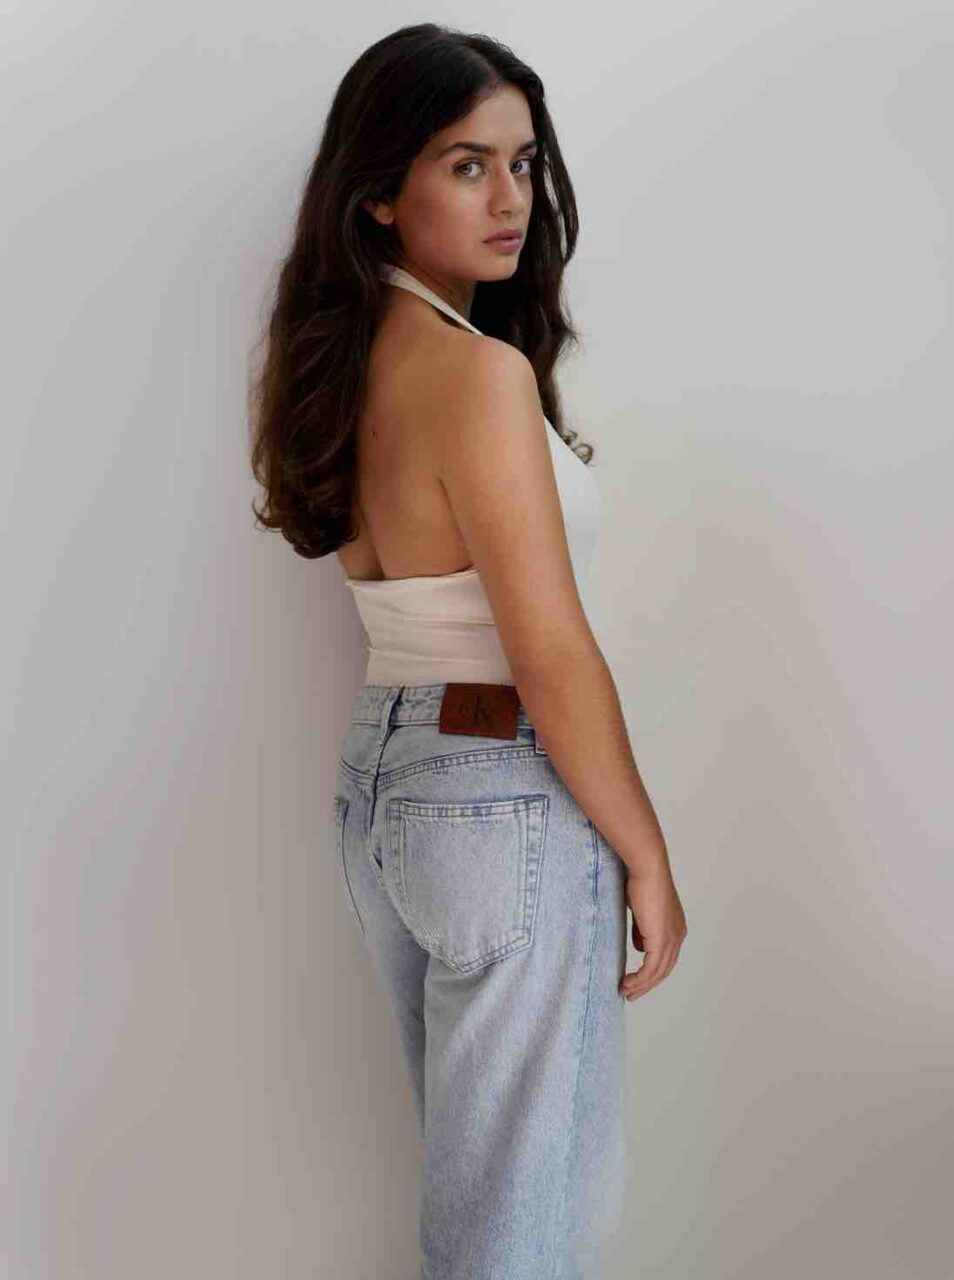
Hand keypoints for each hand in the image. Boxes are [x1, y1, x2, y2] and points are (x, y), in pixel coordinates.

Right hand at [619, 865, 686, 1000]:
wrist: (647, 868)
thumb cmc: (641, 881)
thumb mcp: (641, 910)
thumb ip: (641, 930)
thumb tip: (638, 946)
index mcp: (676, 928)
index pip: (666, 958)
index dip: (651, 972)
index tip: (636, 980)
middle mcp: (677, 936)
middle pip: (664, 969)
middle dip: (646, 984)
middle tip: (630, 994)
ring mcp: (671, 939)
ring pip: (657, 973)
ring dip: (640, 985)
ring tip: (625, 991)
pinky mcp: (660, 940)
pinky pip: (650, 969)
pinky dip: (639, 979)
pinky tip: (627, 983)